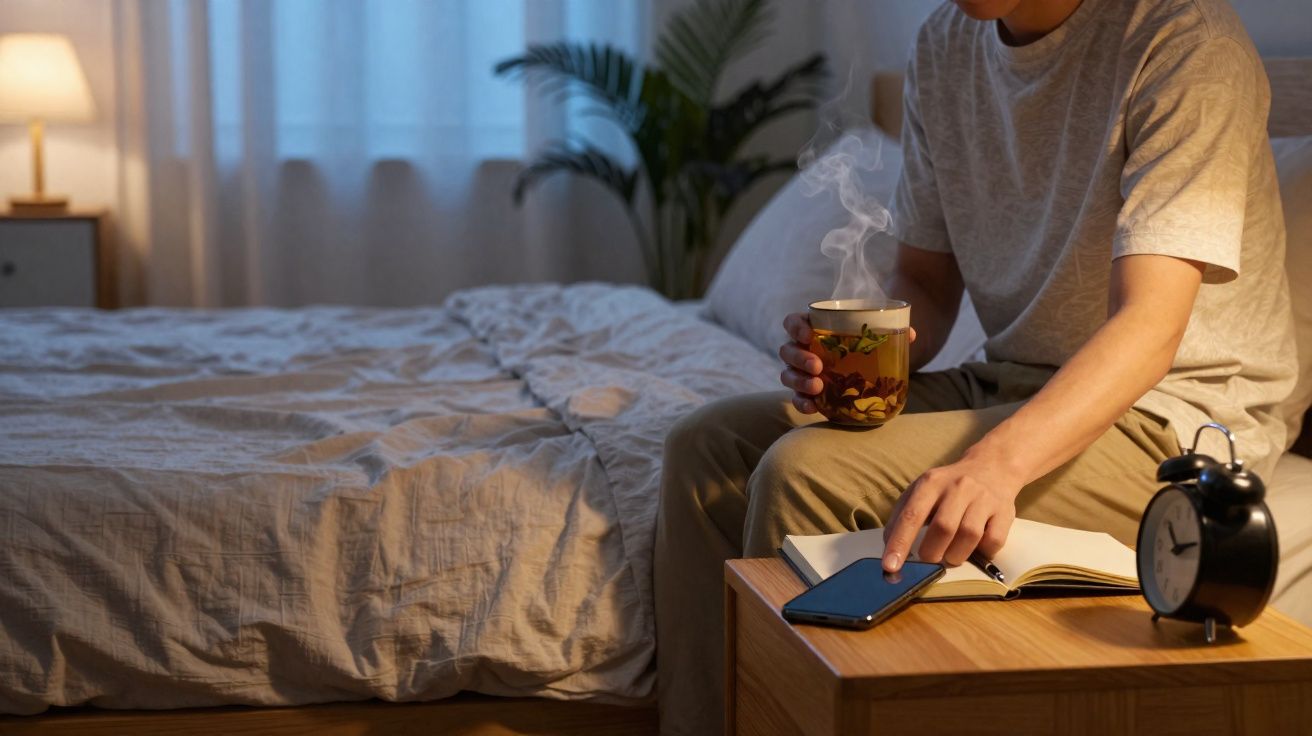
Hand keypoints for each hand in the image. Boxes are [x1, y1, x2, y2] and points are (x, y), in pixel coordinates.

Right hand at [778, 312, 916, 414]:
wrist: (863, 366)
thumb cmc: (863, 343)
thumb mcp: (875, 334)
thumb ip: (890, 330)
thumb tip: (910, 334)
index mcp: (812, 327)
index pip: (792, 322)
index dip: (796, 327)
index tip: (809, 334)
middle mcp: (801, 349)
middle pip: (787, 350)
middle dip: (799, 358)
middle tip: (818, 366)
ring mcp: (801, 372)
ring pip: (787, 374)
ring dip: (799, 381)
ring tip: (818, 386)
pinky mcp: (806, 392)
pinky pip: (796, 398)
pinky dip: (801, 403)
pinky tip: (813, 407)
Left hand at [880, 453, 1021, 572]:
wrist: (992, 467)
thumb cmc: (948, 487)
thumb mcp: (920, 492)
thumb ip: (902, 517)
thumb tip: (889, 549)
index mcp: (931, 482)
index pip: (912, 515)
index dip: (900, 543)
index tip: (890, 567)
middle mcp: (958, 487)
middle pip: (943, 528)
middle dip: (931, 552)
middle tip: (929, 558)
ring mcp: (983, 498)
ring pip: (969, 536)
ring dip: (955, 555)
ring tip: (950, 556)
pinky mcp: (1004, 512)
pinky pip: (993, 541)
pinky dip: (982, 553)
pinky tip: (975, 549)